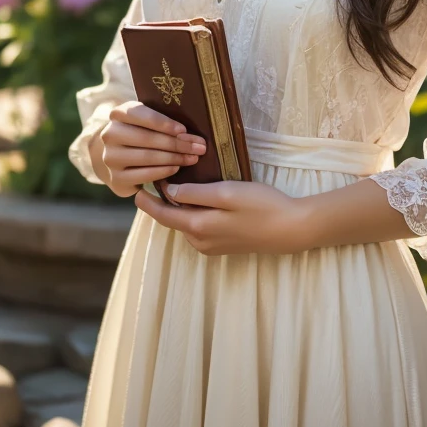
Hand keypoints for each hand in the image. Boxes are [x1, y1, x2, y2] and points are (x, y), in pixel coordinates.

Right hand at [93, 100, 205, 197]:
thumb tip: (189, 132)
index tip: (183, 130)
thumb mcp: (148, 121)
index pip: (138, 114)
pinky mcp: (116, 178)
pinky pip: (143, 175)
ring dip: (174, 158)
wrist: (120, 158)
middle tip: (199, 147)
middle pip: (146, 138)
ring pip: (147, 157)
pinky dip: (163, 171)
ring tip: (193, 158)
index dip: (162, 122)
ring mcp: (110, 157)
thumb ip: (162, 120)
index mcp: (118, 114)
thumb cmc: (143, 134)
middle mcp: (110, 134)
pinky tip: (176, 168)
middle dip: (177, 143)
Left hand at [133, 178, 310, 255]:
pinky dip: (192, 213)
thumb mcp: (226, 193)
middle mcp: (200, 241)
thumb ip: (196, 194)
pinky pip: (199, 227)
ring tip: (171, 185)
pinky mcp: (224, 244)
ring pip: (186, 223)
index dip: (148, 202)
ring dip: (177, 207)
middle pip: (173, 220)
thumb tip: (170, 192)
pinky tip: (196, 199)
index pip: (163, 215)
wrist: (291, 229)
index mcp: (198, 228)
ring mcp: (212, 245)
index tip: (135, 188)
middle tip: (152, 181)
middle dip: (161, 203)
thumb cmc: (261, 206)